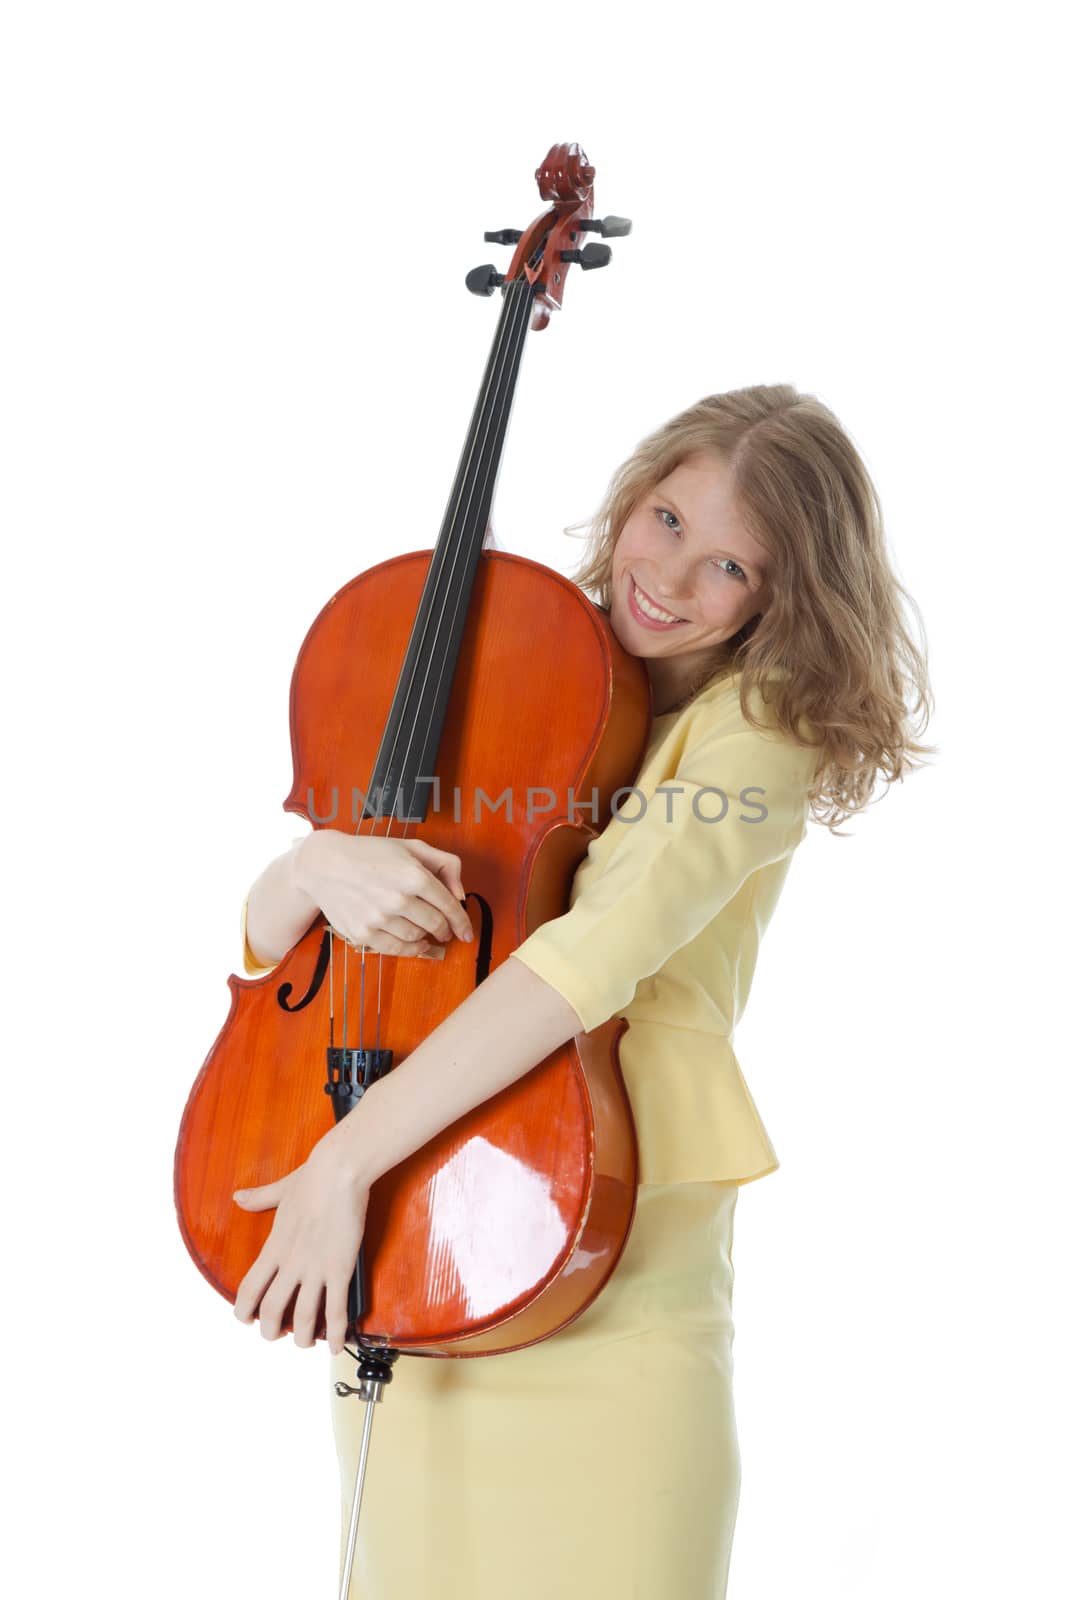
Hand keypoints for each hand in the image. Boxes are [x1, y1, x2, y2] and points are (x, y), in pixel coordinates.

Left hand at [232, 1129, 369, 1354]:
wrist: (339, 1171)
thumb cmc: (312, 1176)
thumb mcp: (280, 1190)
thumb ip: (259, 1198)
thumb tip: (239, 1196)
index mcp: (273, 1247)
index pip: (249, 1289)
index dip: (243, 1311)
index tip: (246, 1319)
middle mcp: (290, 1263)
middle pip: (271, 1312)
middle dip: (270, 1332)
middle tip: (276, 1335)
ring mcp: (315, 1269)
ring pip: (302, 1318)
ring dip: (301, 1338)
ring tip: (305, 1343)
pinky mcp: (340, 1269)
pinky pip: (335, 1310)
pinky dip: (335, 1332)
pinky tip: (336, 1344)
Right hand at [293, 831, 474, 956]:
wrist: (325, 864)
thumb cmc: (370, 853)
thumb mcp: (411, 847)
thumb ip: (445, 864)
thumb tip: (460, 894)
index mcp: (414, 875)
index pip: (449, 906)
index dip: (462, 922)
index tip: (467, 932)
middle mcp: (398, 898)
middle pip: (435, 925)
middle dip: (445, 931)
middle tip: (445, 932)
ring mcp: (379, 918)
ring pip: (417, 939)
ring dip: (426, 939)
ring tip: (426, 934)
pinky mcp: (363, 933)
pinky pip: (395, 949)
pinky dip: (410, 950)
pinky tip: (415, 945)